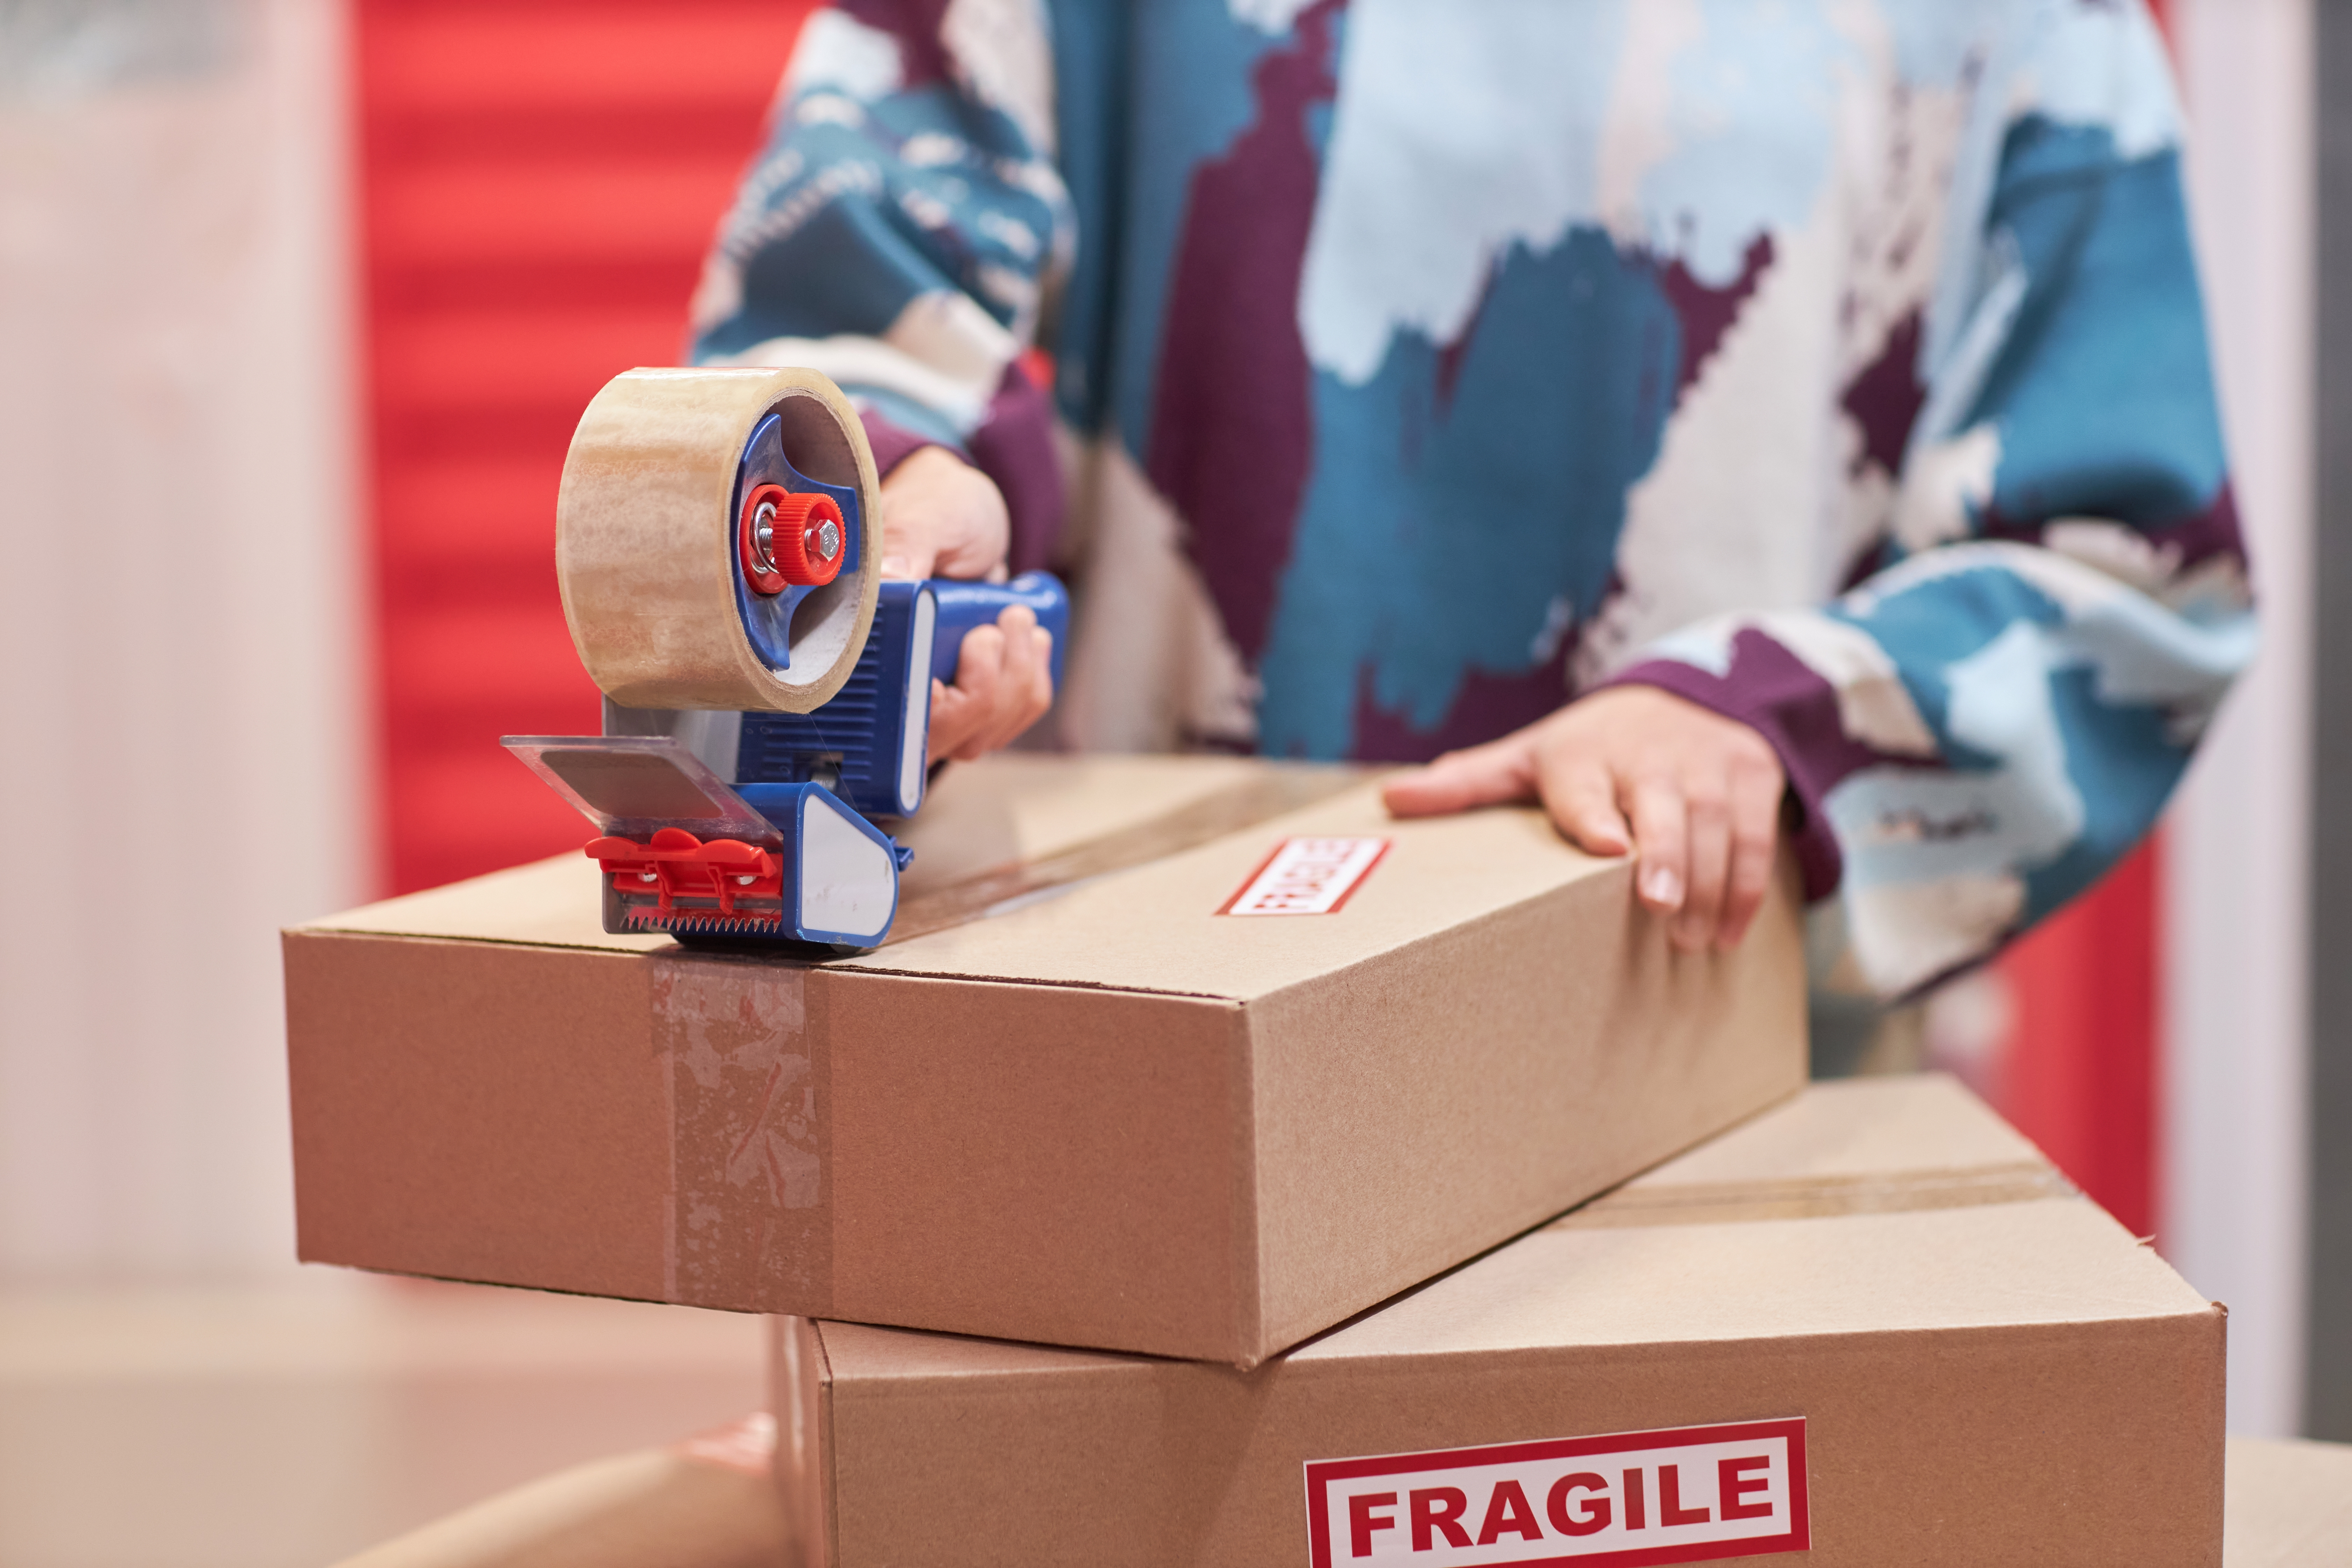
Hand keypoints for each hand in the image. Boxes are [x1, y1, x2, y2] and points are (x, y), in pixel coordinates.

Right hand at [875, 448, 1052, 759]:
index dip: (925, 709)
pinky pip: (1008, 720)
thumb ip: (907, 542)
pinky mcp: (970, 696)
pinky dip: (1030, 683)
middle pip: (941, 734)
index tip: (952, 673)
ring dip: (1017, 679)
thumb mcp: (926, 515)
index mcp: (863, 637)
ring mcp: (932, 692)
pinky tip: (1029, 640)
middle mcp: (892, 676)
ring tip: (1019, 619)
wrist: (965, 511)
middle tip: (1005, 622)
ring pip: (980, 733)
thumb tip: (891, 576)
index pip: (881, 709)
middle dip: (989, 686)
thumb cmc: (935, 507)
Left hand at [1381, 686, 1784, 950]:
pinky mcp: (1751, 773)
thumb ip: (1468, 783)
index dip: (1597, 816)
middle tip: (1659, 908)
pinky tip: (1729, 931)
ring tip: (1689, 941)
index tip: (1609, 849)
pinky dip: (1748, 884)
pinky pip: (1757, 833)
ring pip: (1715, 822)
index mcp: (1584, 753)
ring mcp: (1705, 762)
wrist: (1686, 695)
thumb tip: (1390, 800)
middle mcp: (1648, 754)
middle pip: (1662, 803)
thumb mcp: (1528, 757)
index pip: (1586, 784)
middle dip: (1667, 854)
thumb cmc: (1592, 747)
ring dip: (1709, 885)